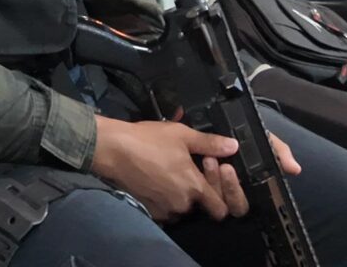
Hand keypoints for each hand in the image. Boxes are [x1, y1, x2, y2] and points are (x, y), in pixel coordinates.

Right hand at [92, 117, 241, 220]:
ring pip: (180, 209)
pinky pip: (164, 210)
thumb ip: (210, 143)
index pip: (220, 209)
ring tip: (171, 174)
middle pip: (199, 207)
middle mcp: (181, 204)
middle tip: (187, 171)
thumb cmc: (148, 140)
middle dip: (196, 194)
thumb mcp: (182, 135)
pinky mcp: (149, 211)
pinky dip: (164, 199)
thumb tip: (233, 146)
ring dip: (179, 197)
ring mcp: (164, 210)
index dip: (221, 198)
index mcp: (194, 187)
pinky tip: (157, 181)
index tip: (213, 184)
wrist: (112, 150)